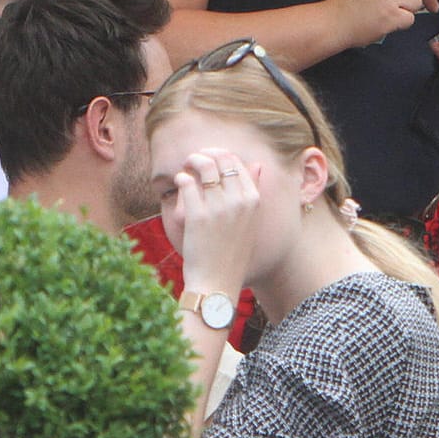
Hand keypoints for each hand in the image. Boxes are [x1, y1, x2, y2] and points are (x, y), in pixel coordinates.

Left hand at [172, 148, 261, 293]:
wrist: (218, 283)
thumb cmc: (233, 253)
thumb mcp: (251, 222)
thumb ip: (254, 191)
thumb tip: (258, 164)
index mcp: (253, 200)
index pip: (237, 163)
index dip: (221, 155)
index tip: (210, 158)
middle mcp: (239, 201)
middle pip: (222, 160)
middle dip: (206, 154)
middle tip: (195, 159)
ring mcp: (219, 208)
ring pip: (205, 166)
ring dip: (192, 161)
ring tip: (186, 167)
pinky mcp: (198, 216)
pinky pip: (187, 184)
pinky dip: (182, 178)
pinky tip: (180, 181)